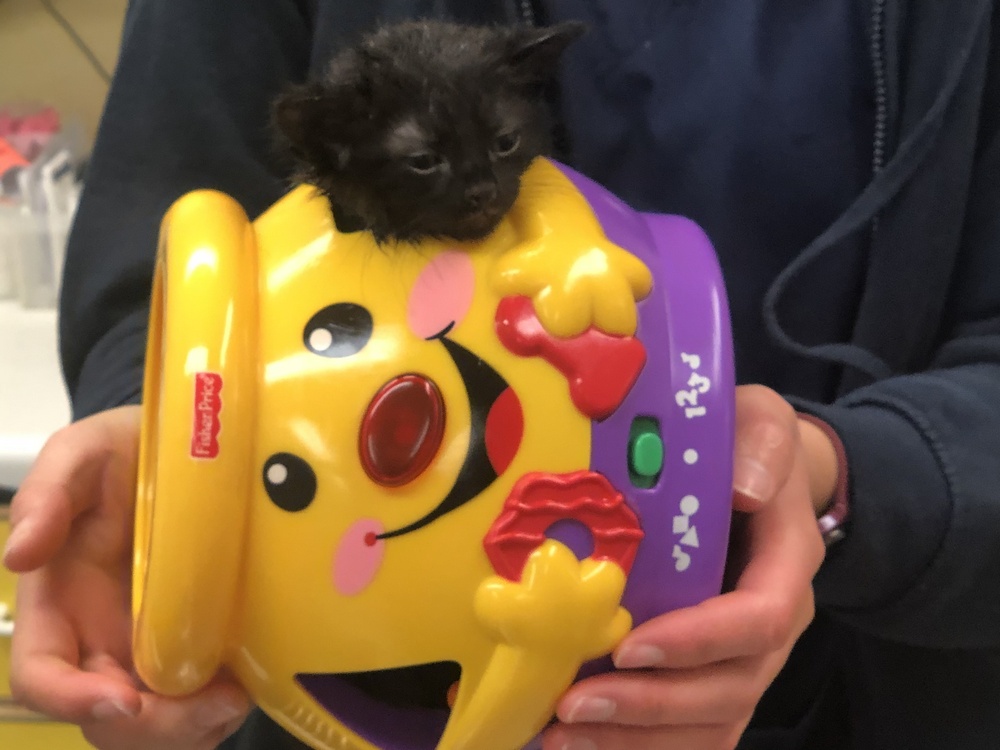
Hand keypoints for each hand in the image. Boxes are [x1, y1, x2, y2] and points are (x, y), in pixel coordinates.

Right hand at [3, 406, 250, 749]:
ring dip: (191, 729)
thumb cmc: (127, 446)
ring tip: (235, 698)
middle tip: (212, 704)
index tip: (126, 702)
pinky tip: (247, 687)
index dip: (73, 702)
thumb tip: (18, 553)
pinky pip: (196, 703)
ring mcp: (150, 642)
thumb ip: (49, 494)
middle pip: (106, 716)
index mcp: (62, 601)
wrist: (187, 440)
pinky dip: (217, 713)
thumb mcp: (85, 453)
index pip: (43, 674)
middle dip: (154, 728)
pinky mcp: (197, 641)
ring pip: (154, 723)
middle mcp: (101, 633)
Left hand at [540, 385, 827, 749]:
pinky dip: (639, 744)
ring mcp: (746, 657)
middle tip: (575, 704)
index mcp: (787, 564)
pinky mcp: (714, 674)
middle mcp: (774, 626)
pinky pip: (690, 730)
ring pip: (709, 724)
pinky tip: (579, 743)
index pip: (761, 619)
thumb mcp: (764, 423)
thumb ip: (763, 445)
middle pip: (730, 689)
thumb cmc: (752, 447)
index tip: (631, 646)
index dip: (700, 640)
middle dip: (651, 705)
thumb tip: (745, 488)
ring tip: (563, 737)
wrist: (761, 477)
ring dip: (637, 739)